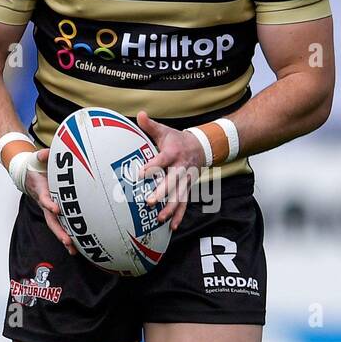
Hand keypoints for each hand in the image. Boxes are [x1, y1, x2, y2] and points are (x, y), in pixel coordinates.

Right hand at [25, 148, 76, 254]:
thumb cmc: (37, 168)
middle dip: (59, 231)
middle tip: (67, 240)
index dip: (49, 204)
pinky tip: (77, 247)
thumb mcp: (37, 159)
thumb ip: (42, 155)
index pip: (44, 199)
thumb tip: (45, 153)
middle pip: (51, 220)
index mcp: (42, 191)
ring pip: (56, 226)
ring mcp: (51, 210)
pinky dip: (68, 236)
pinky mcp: (56, 213)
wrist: (29, 176)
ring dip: (64, 238)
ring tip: (73, 250)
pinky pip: (62, 226)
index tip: (56, 208)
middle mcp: (45, 203)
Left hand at [136, 110, 203, 231]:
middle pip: (172, 182)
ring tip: (160, 219)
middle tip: (150, 202)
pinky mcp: (187, 189)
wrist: (201, 147)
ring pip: (179, 196)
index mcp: (173, 154)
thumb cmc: (176, 140)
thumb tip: (140, 114)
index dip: (152, 167)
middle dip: (162, 192)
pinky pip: (184, 204)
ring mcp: (186, 181)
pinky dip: (179, 216)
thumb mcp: (165, 131)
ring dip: (171, 209)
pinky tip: (173, 227)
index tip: (140, 174)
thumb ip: (151, 125)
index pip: (161, 160)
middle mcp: (181, 169)